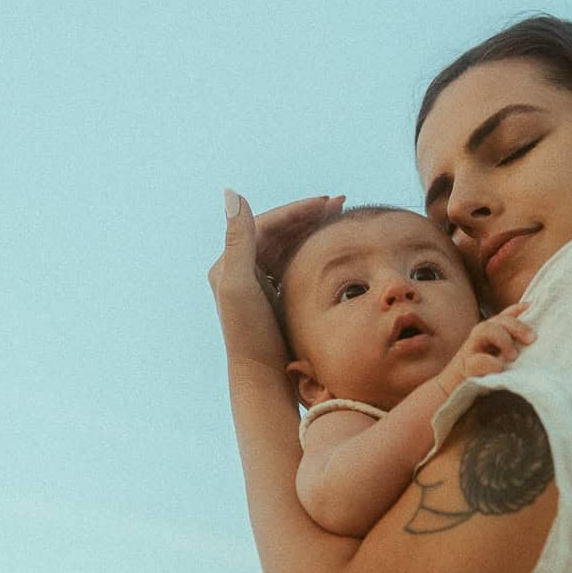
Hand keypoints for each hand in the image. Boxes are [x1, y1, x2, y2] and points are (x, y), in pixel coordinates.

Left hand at [209, 191, 346, 372]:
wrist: (261, 379)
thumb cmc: (250, 334)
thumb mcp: (241, 284)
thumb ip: (237, 240)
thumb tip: (231, 193)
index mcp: (229, 263)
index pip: (266, 224)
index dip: (297, 211)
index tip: (327, 202)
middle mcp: (241, 272)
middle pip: (280, 233)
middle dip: (310, 217)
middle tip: (342, 204)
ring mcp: (260, 286)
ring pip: (290, 248)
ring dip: (314, 232)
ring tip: (341, 219)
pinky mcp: (275, 301)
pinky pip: (296, 267)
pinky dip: (315, 254)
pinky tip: (335, 250)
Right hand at [434, 304, 536, 398]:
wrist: (454, 391)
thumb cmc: (483, 374)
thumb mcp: (501, 358)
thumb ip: (512, 345)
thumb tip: (533, 339)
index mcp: (489, 334)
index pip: (503, 316)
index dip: (517, 309)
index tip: (531, 306)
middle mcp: (479, 337)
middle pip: (498, 320)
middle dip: (516, 326)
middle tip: (532, 339)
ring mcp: (470, 349)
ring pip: (484, 330)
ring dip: (503, 339)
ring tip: (513, 356)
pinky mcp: (465, 366)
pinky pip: (476, 360)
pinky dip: (489, 362)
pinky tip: (499, 368)